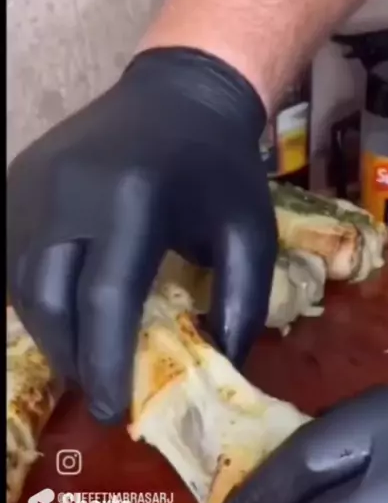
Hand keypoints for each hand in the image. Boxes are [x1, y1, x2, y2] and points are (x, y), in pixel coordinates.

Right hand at [7, 48, 276, 420]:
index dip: (106, 363)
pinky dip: (37, 297)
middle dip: (72, 356)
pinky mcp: (18, 181)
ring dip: (51, 332)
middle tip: (100, 388)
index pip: (104, 300)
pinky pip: (15, 257)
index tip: (114, 411)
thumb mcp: (250, 235)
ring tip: (85, 358)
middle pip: (50, 299)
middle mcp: (68, 192)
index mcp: (132, 201)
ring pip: (23, 283)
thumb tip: (215, 369)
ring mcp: (33, 183)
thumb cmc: (220, 168)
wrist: (180, 92)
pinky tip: (67, 315)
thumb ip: (239, 305)